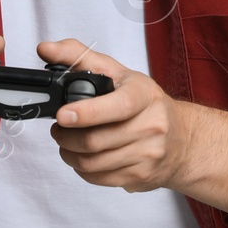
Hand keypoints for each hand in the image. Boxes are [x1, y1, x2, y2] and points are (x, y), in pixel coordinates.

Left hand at [42, 38, 191, 192]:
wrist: (181, 138)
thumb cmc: (144, 103)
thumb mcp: (118, 73)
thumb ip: (79, 57)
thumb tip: (45, 48)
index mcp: (144, 94)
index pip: (118, 106)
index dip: (87, 112)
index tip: (62, 115)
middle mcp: (151, 125)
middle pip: (96, 140)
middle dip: (66, 137)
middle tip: (58, 129)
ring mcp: (148, 154)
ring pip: (93, 163)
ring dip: (69, 154)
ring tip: (67, 144)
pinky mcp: (141, 176)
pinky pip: (99, 178)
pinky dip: (82, 170)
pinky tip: (83, 157)